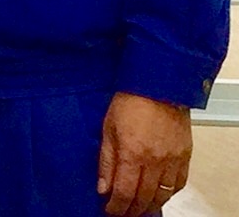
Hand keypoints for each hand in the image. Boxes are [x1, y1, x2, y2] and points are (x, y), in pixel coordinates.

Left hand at [97, 92, 190, 215]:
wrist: (158, 85)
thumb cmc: (129, 102)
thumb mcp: (107, 128)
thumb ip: (106, 161)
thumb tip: (102, 187)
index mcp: (132, 154)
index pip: (124, 192)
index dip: (116, 206)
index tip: (109, 210)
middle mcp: (155, 161)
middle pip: (144, 198)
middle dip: (131, 210)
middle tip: (122, 212)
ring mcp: (172, 160)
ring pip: (163, 194)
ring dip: (150, 205)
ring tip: (139, 208)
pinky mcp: (185, 156)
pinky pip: (179, 183)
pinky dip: (168, 193)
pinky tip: (159, 194)